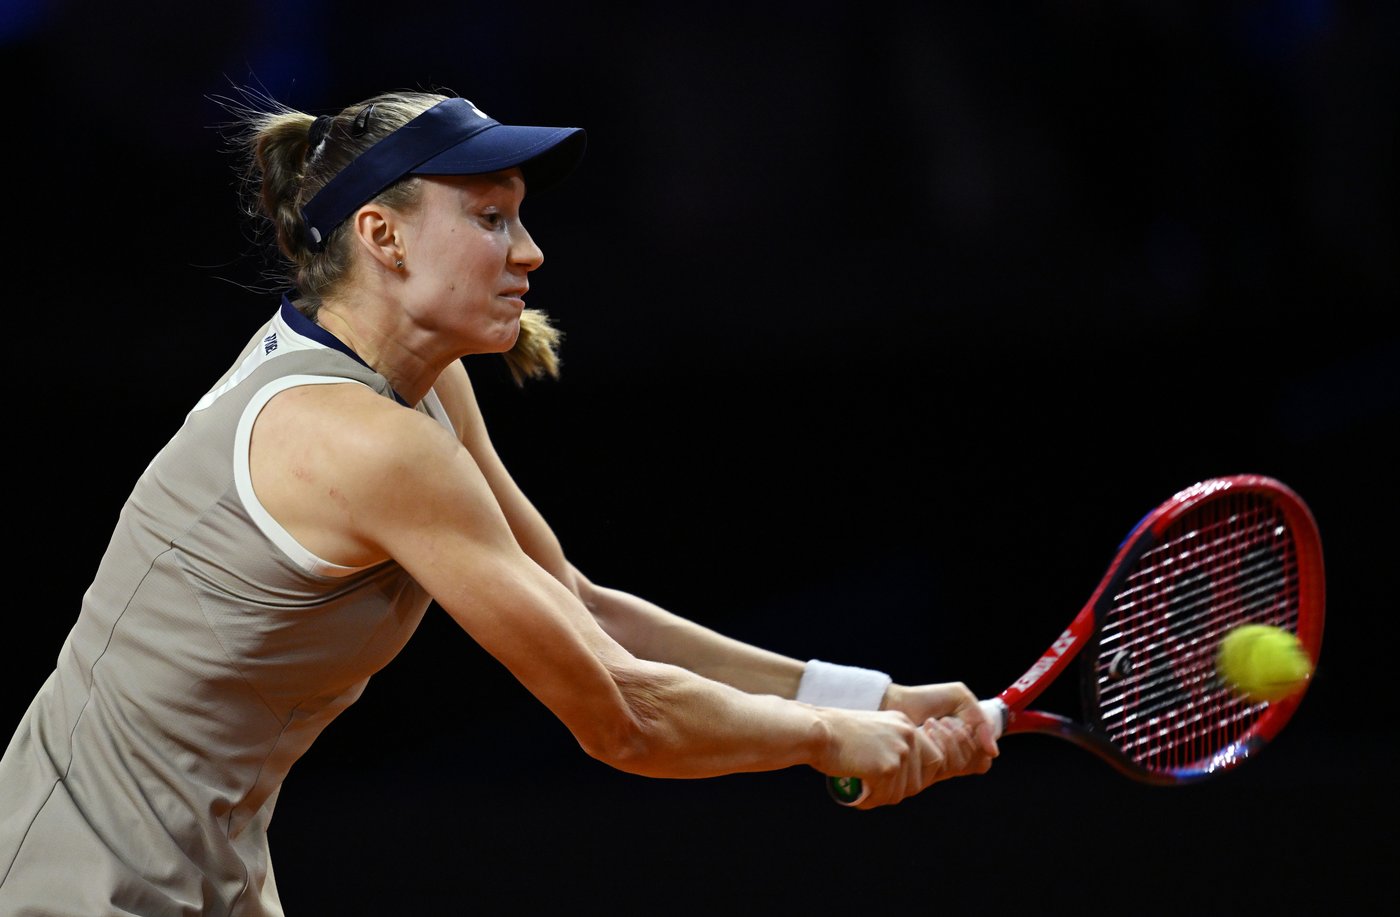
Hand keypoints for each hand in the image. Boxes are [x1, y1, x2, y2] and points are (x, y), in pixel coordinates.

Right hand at [817, 707, 989, 809]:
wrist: (816, 731)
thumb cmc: (835, 733)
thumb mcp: (873, 731)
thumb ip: (891, 744)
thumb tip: (906, 776)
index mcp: (905, 724)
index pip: (933, 758)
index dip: (918, 777)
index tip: (898, 784)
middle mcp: (907, 735)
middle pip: (920, 780)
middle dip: (900, 791)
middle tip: (878, 792)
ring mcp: (900, 751)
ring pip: (901, 792)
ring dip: (882, 798)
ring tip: (864, 793)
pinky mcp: (887, 768)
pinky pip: (885, 796)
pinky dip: (871, 802)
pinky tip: (858, 797)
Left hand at [883, 681, 1000, 759]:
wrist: (899, 702)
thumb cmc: (928, 699)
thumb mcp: (961, 699)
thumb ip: (982, 721)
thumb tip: (993, 753)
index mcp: (965, 745)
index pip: (984, 761)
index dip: (979, 743)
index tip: (964, 724)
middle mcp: (953, 759)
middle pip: (976, 763)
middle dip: (962, 737)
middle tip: (945, 720)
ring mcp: (940, 765)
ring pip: (961, 764)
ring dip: (949, 738)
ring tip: (932, 723)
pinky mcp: (925, 767)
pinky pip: (946, 766)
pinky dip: (940, 742)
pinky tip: (925, 730)